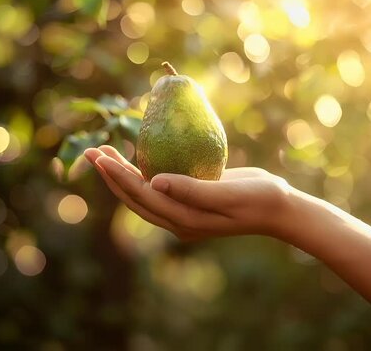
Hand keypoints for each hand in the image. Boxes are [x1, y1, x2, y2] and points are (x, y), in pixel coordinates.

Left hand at [84, 146, 292, 240]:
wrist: (279, 208)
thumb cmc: (260, 199)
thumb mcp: (229, 194)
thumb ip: (193, 190)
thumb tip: (155, 183)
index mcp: (184, 219)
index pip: (142, 196)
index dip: (119, 177)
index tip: (100, 157)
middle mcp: (178, 218)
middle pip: (135, 197)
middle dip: (111, 176)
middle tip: (91, 151)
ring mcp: (183, 210)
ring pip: (143, 193)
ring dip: (122, 174)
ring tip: (104, 153)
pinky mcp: (190, 199)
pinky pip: (158, 187)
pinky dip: (141, 172)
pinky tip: (134, 157)